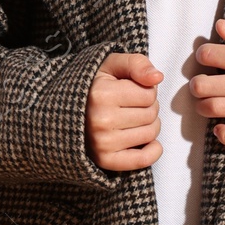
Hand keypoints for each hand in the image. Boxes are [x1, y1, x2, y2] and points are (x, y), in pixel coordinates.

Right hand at [86, 51, 162, 171]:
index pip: (150, 94)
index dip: (146, 91)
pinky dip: (153, 151)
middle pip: (152, 114)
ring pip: (151, 134)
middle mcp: (100, 120)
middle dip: (148, 108)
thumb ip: (137, 63)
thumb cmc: (95, 87)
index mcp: (101, 94)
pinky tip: (147, 142)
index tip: (131, 91)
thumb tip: (157, 78)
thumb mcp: (112, 65)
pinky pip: (143, 159)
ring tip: (132, 120)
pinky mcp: (105, 160)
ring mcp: (102, 143)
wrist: (66, 112)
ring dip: (148, 126)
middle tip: (131, 107)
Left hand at [190, 17, 224, 144]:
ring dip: (203, 105)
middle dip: (197, 81)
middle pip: (202, 86)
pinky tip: (220, 127)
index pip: (208, 55)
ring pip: (213, 109)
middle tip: (203, 80)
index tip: (209, 56)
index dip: (204, 54)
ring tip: (208, 99)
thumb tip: (220, 27)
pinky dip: (224, 135)